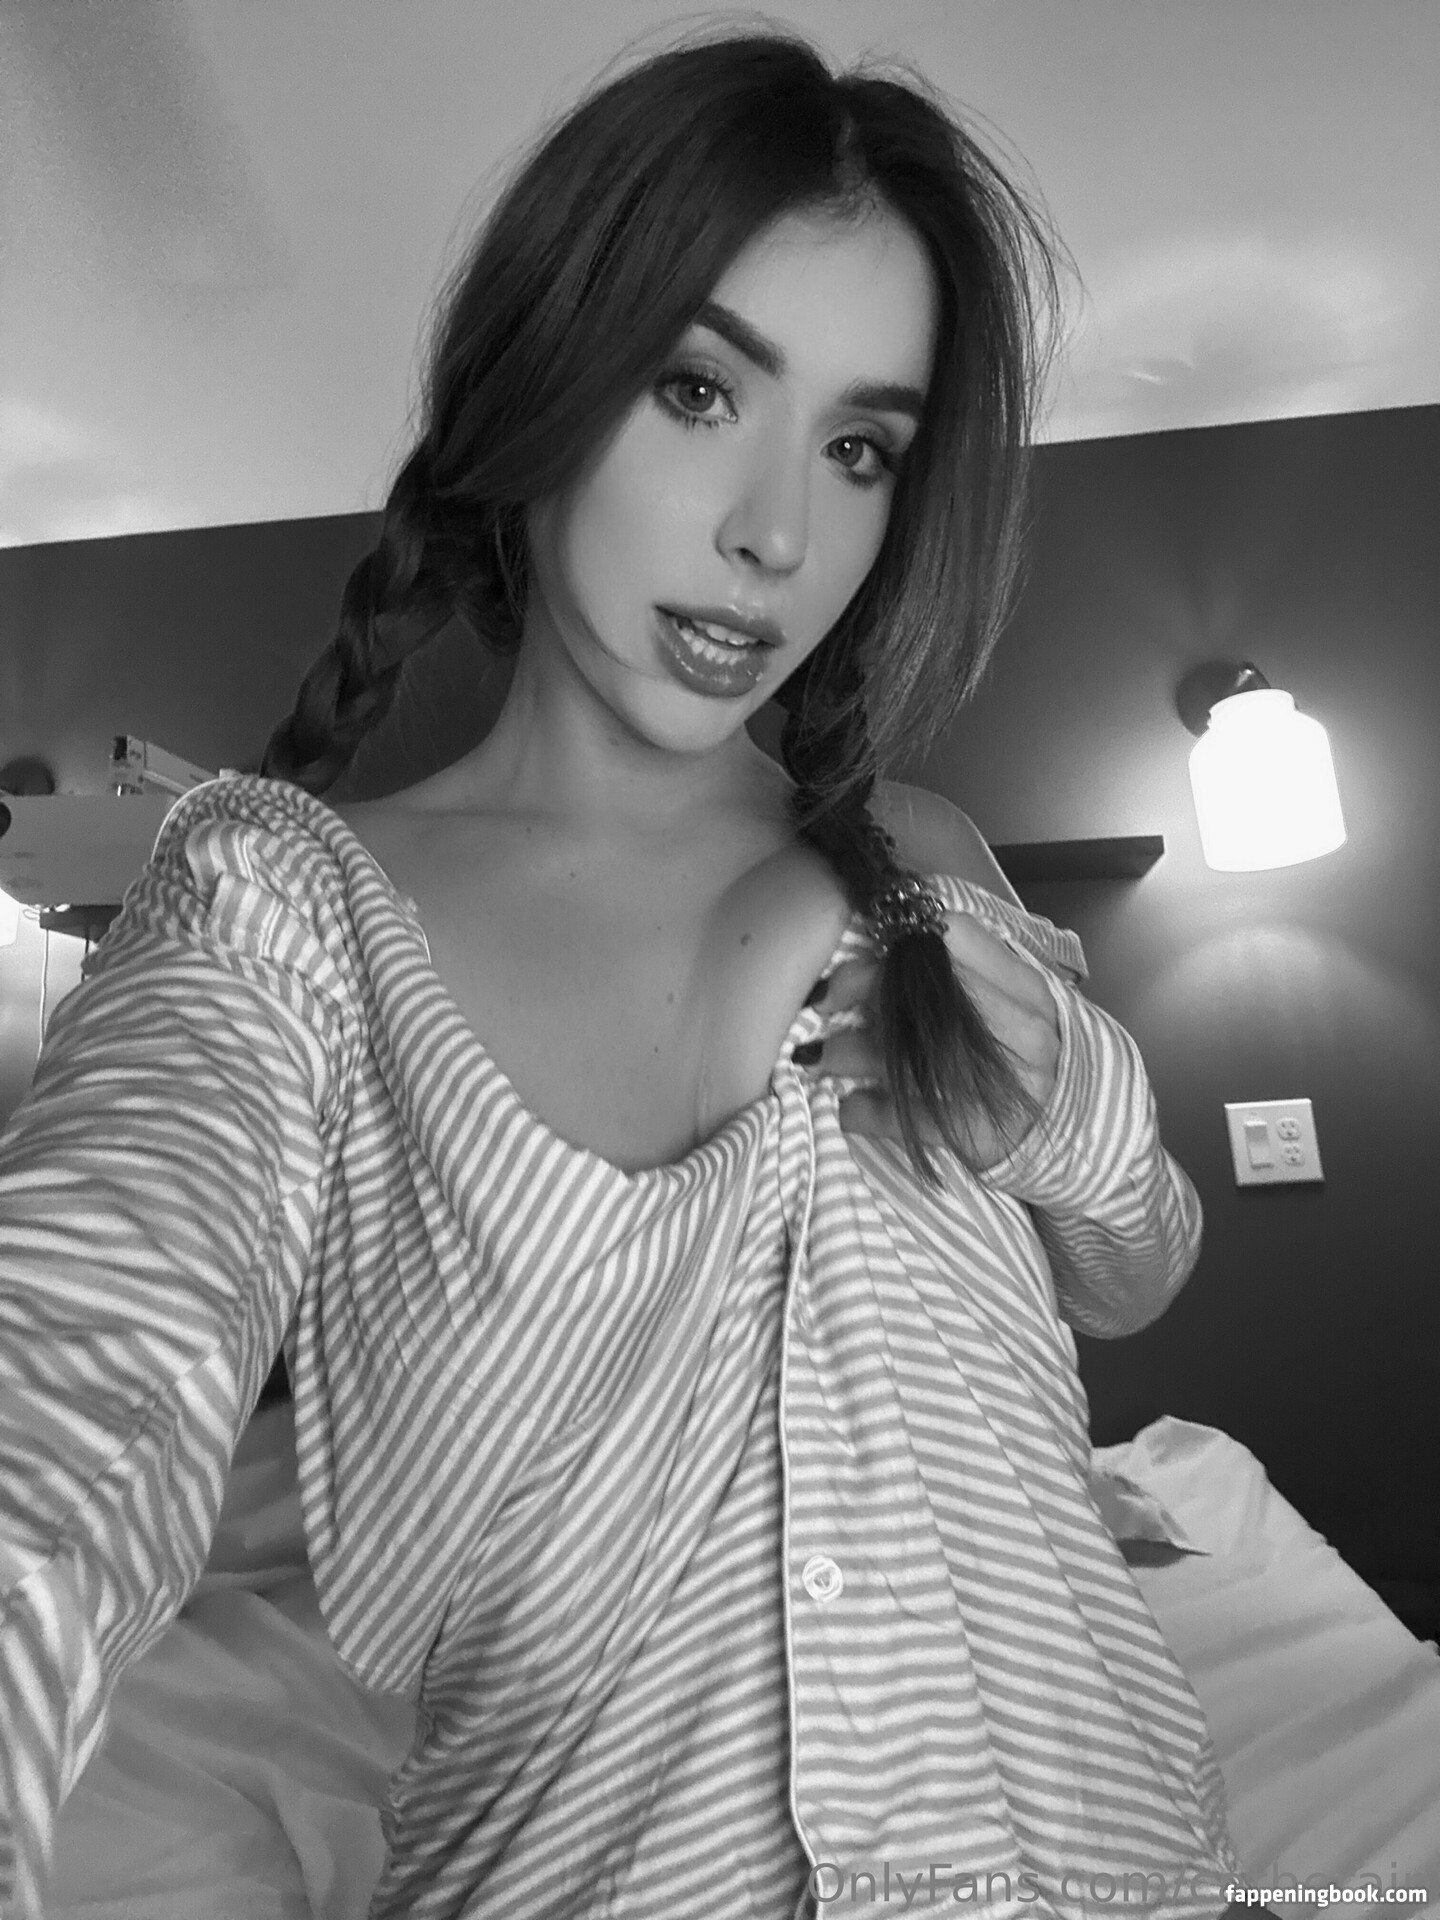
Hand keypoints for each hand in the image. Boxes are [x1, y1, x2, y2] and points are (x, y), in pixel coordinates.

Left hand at [795, 910, 1061, 1169]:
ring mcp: (1002, 1083)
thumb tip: (892, 945)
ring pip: (907, 1054)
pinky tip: (847, 1108)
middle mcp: (1018, 1029)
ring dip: (847, 1052)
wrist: (1088, 1142)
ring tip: (814, 1056)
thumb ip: (974, 975)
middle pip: (921, 989)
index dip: (894, 937)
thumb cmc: (1040, 1064)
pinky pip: (911, 1119)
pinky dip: (869, 1113)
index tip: (858, 949)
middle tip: (819, 1000)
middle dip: (856, 990)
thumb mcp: (1025, 1007)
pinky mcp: (984, 1135)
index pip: (953, 936)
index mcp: (1026, 988)